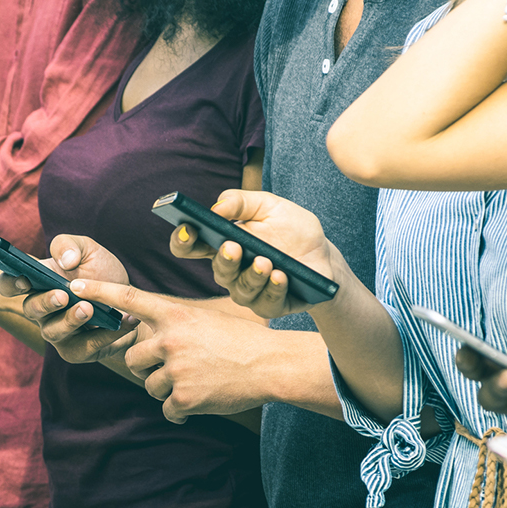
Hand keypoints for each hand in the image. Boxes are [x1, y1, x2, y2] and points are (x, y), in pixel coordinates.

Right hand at [0, 234, 138, 363]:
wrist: (129, 301)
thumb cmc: (102, 274)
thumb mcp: (89, 250)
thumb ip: (70, 245)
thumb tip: (65, 261)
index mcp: (38, 283)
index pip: (9, 285)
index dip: (10, 283)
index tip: (23, 280)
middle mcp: (43, 310)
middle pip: (31, 310)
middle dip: (45, 303)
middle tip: (63, 295)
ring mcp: (58, 332)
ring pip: (53, 332)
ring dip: (70, 321)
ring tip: (89, 309)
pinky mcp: (77, 350)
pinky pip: (84, 348)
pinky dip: (103, 336)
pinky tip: (120, 323)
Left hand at [70, 279, 282, 422]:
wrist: (271, 364)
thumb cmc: (240, 340)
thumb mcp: (204, 319)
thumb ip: (172, 325)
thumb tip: (143, 341)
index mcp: (175, 315)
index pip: (127, 298)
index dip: (98, 292)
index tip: (74, 286)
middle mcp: (170, 339)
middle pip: (132, 357)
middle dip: (148, 366)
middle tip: (177, 366)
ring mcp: (176, 369)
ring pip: (150, 385)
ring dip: (168, 388)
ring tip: (198, 379)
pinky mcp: (184, 397)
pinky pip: (167, 409)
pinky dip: (181, 409)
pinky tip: (203, 398)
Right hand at [168, 190, 346, 318]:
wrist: (324, 256)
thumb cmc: (293, 230)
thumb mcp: (271, 206)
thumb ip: (242, 202)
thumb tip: (216, 208)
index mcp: (224, 243)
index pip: (192, 246)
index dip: (182, 240)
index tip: (186, 230)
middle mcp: (232, 270)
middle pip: (218, 269)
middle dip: (225, 259)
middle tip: (233, 246)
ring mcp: (250, 290)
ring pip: (240, 290)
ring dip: (251, 276)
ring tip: (265, 262)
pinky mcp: (270, 305)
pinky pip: (266, 302)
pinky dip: (273, 288)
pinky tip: (281, 276)